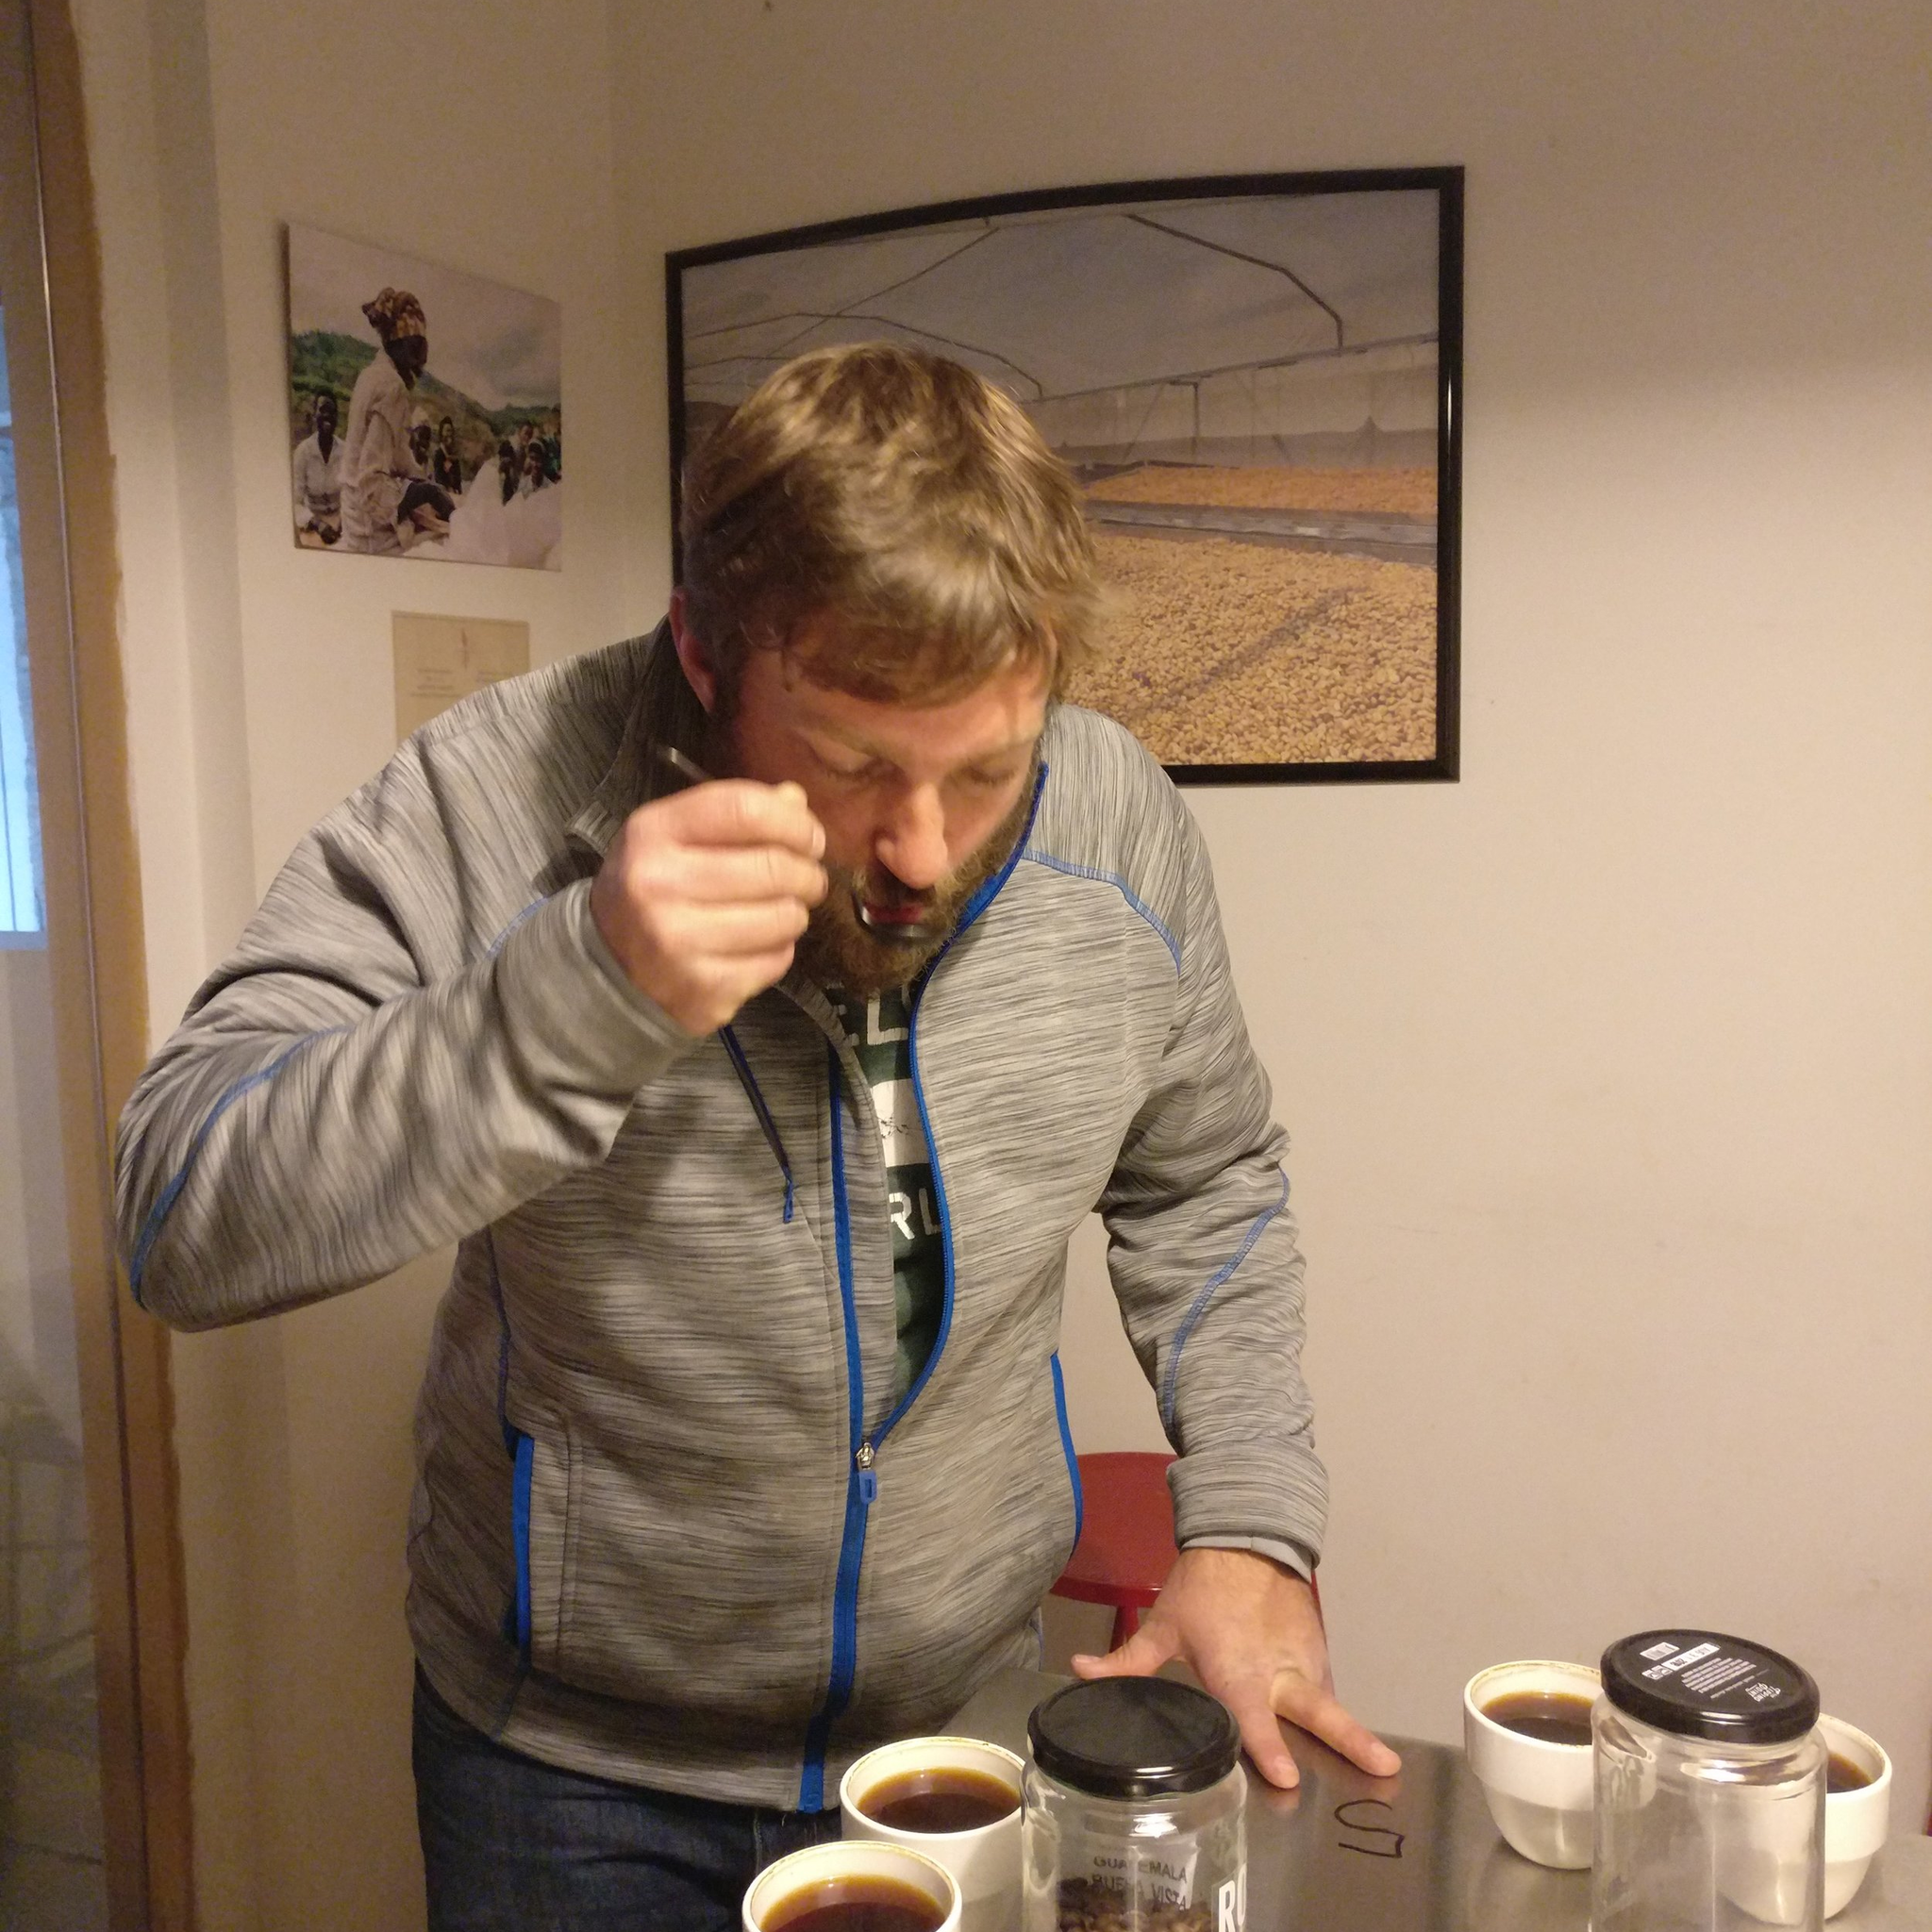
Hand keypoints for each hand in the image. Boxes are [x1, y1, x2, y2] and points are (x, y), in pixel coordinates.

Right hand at [590, 778, 826, 1034]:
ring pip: (783, 917)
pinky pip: (776, 960)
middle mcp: (658, 885)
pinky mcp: (702, 989)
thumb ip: (732, 814)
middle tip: (809, 879)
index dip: (793, 822)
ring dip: (794, 913)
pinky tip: (758, 945)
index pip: (744, 810)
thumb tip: (795, 800)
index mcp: (652, 834)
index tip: (810, 838)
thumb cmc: (652, 889)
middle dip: (807, 873)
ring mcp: (679, 942)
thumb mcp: (673, 838)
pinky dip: (779, 951)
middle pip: (773, 867)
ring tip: (781, 912)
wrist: (607, 969)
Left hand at [1071, 1547, 1399, 1789]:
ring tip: (1381, 1765)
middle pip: (1318, 1712)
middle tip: (1384, 1767)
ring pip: (1328, 1702)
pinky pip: (1326, 1687)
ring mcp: (1304, 1660)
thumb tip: (1078, 1672)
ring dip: (1351, 1732)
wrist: (1245, 1534)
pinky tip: (1348, 1740)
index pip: (1252, 1717)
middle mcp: (1277, 1672)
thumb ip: (1125, 1660)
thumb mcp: (1162, 1625)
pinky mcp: (1318, 1650)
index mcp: (1236, 1672)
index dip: (1267, 1746)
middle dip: (1351, 1739)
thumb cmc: (1200, 1588)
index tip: (1285, 1776)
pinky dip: (1334, 1709)